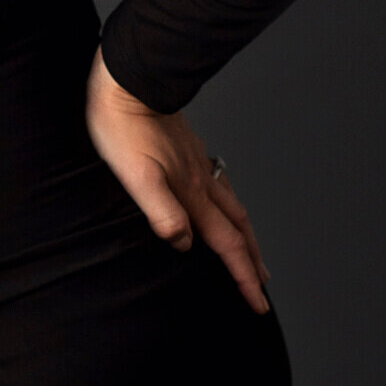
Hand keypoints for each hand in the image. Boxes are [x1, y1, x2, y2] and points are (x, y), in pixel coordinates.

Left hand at [84, 45, 271, 314]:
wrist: (129, 81)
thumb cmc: (122, 127)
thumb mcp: (135, 176)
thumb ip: (161, 211)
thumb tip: (184, 244)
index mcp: (190, 193)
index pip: (225, 244)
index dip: (243, 277)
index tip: (258, 303)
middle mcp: (200, 181)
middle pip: (237, 229)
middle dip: (252, 262)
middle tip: (263, 287)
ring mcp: (196, 163)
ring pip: (231, 206)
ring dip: (245, 234)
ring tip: (252, 251)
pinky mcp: (186, 150)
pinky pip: (216, 187)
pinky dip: (227, 205)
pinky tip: (219, 200)